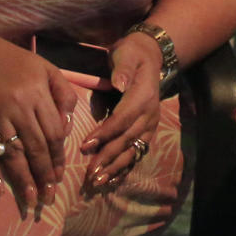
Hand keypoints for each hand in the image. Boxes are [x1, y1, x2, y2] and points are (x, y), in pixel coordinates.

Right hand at [0, 30, 78, 220]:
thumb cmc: (11, 61)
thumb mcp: (45, 68)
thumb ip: (63, 95)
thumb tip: (68, 129)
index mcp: (36, 91)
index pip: (53, 133)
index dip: (57, 158)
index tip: (59, 178)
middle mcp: (15, 104)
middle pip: (35, 147)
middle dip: (43, 176)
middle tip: (48, 200)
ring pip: (11, 153)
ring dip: (22, 181)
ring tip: (30, 202)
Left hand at [79, 33, 165, 194]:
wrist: (150, 57)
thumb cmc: (131, 55)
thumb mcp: (126, 54)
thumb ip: (123, 68)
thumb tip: (119, 83)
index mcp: (143, 96)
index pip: (123, 118)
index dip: (105, 133)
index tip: (85, 145)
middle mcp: (150, 114)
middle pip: (128, 139)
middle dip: (108, 157)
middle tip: (90, 173)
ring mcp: (150, 124)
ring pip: (134, 150)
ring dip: (116, 167)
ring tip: (98, 181)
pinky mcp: (147, 131)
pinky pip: (137, 152)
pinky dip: (123, 167)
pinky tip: (110, 179)